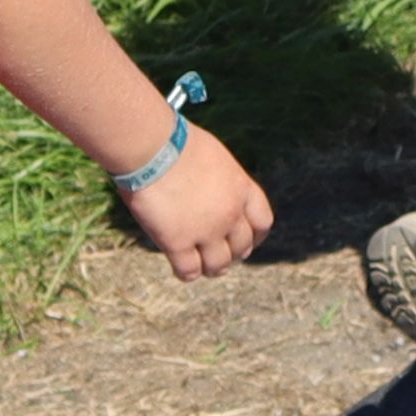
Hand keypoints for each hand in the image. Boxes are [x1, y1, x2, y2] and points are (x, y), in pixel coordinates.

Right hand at [115, 124, 273, 281]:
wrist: (153, 147)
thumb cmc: (174, 142)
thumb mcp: (212, 156)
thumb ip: (219, 180)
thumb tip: (209, 190)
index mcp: (242, 188)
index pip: (262, 222)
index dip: (255, 236)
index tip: (248, 242)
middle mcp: (230, 213)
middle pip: (242, 247)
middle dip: (233, 254)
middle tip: (222, 257)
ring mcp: (206, 231)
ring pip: (218, 265)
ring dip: (212, 268)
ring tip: (204, 268)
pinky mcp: (178, 242)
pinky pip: (188, 271)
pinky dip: (186, 273)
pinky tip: (180, 269)